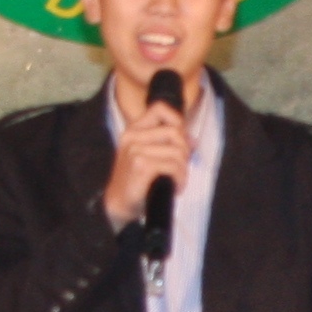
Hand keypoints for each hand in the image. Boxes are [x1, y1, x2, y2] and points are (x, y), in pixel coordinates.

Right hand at [102, 86, 191, 229]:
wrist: (118, 203)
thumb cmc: (136, 180)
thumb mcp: (146, 155)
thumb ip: (166, 144)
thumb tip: (193, 140)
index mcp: (133, 130)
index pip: (160, 108)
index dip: (178, 121)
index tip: (182, 140)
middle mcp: (133, 137)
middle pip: (175, 131)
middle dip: (185, 151)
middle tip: (181, 167)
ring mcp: (136, 150)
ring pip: (177, 151)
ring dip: (183, 170)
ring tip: (178, 180)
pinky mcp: (141, 166)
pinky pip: (173, 167)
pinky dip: (180, 179)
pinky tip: (175, 187)